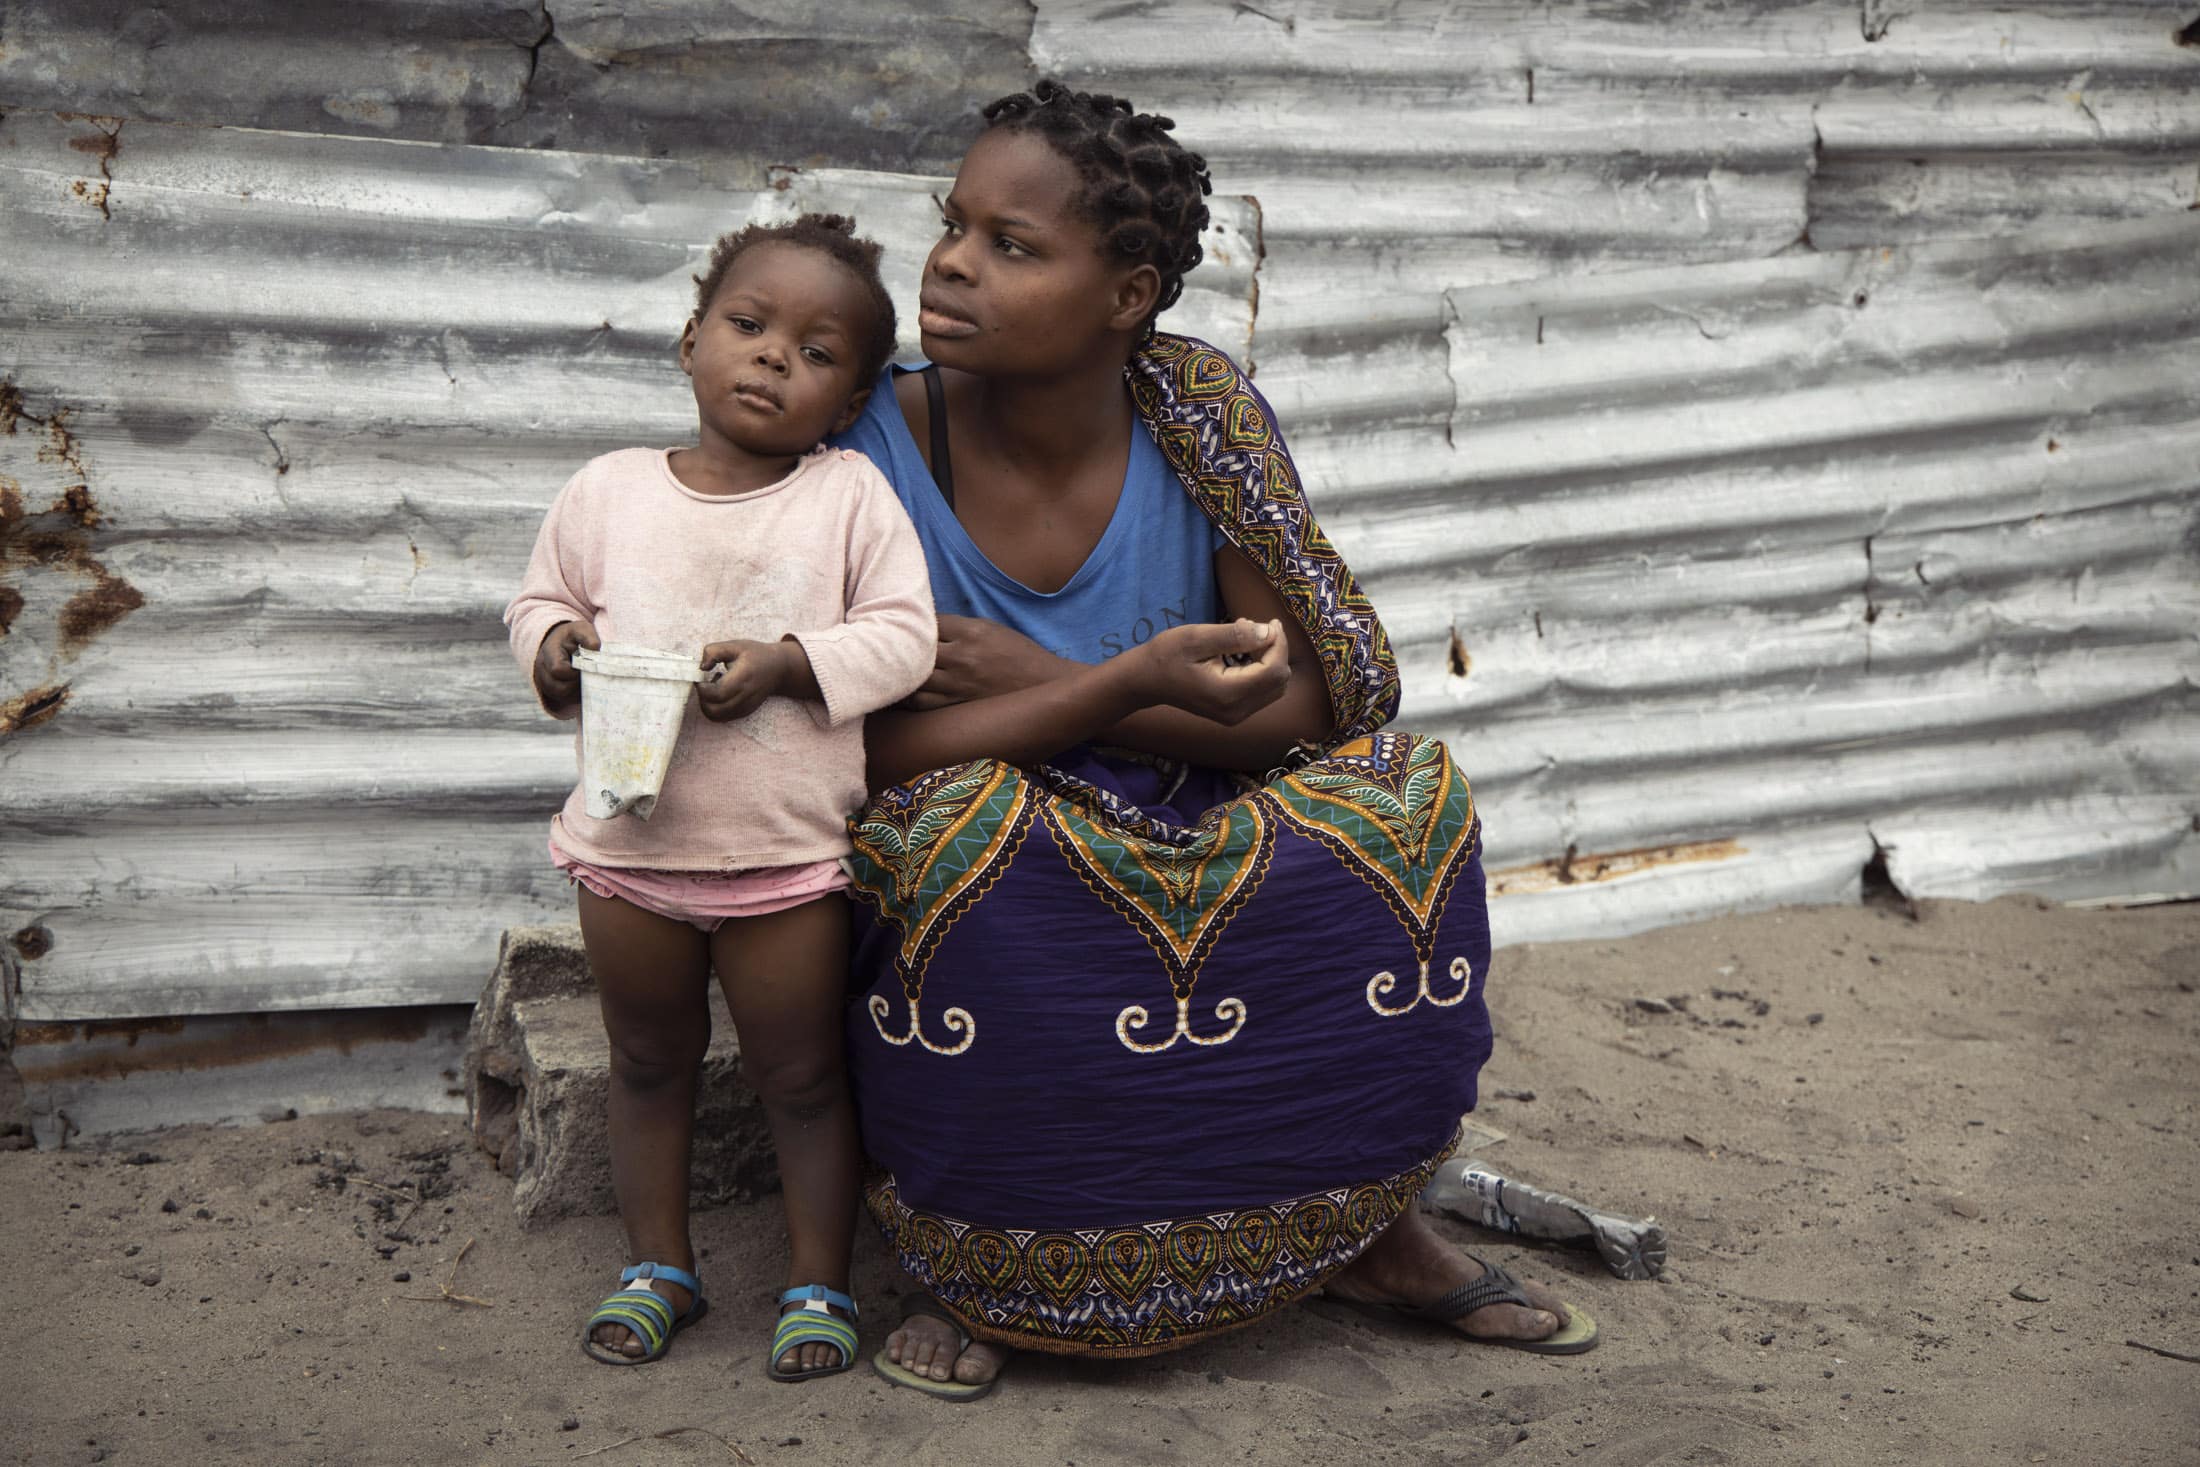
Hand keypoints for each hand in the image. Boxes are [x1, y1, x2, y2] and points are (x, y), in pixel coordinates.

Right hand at [534, 619, 599, 709]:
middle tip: (587, 673)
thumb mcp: (582, 629)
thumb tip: (595, 649)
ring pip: (562, 695)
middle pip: (560, 688)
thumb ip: (589, 637)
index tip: (584, 664)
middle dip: (577, 682)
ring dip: (577, 689)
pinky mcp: (550, 689)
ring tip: (585, 677)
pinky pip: (564, 699)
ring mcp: (544, 680)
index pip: (558, 670)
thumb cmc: (574, 636)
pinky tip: (582, 682)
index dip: (574, 671)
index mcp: (549, 652)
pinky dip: (576, 693)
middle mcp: (542, 668)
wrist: (562, 640)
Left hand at [697, 639, 795, 721]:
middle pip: (713, 710)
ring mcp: (745, 707)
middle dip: (702, 698)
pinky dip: (715, 708)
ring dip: (708, 704)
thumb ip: (714, 652)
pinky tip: (722, 693)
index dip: (702, 688)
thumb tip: (702, 667)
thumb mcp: (735, 645)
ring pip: (716, 717)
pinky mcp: (745, 711)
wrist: (779, 668)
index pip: (716, 694)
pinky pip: (723, 717)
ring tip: (714, 688)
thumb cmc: (756, 655)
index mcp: (742, 679)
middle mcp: (745, 696)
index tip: (700, 677)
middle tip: (705, 683)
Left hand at [905, 615, 1063, 709]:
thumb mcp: (993, 629)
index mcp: (972, 632)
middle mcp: (963, 657)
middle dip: (904, 645)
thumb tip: (930, 627)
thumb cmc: (1019, 654)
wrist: (1044, 686)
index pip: (930, 622)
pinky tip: (903, 691)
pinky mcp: (959, 705)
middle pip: (916, 648)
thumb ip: (961, 627)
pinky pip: (922, 703)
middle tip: (894, 646)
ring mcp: (959, 684)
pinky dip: (909, 697)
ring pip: (914, 677)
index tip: (911, 625)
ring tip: (895, 669)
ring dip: (903, 672)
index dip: (918, 623)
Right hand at [1132, 619, 1289, 725]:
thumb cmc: (1166, 655)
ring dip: (1270, 659)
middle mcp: (1236, 711)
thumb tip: (1268, 632)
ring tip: (1246, 639)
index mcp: (1227, 694)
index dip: (1279, 644)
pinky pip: (1263, 691)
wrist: (1146, 681)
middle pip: (1279, 680)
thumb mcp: (1197, 638)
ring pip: (1275, 686)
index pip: (1274, 670)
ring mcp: (1236, 715)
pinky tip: (1243, 653)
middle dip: (1276, 651)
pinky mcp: (1234, 713)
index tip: (1270, 622)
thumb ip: (1234, 635)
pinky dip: (1261, 669)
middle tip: (1257, 627)